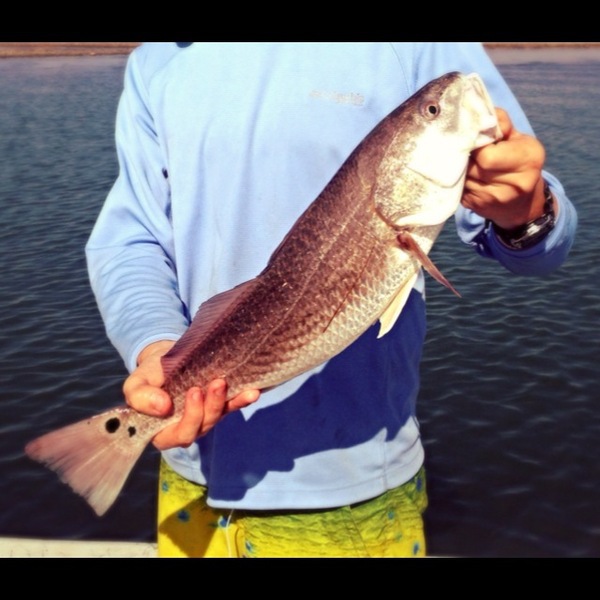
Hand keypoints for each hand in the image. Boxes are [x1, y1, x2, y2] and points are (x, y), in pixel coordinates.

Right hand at [123, 340, 259, 449]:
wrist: (165, 358)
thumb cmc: (149, 376)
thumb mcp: (135, 384)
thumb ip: (140, 398)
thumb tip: (162, 407)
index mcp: (164, 431)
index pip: (180, 435)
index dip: (190, 418)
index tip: (193, 392)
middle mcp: (188, 428)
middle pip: (203, 426)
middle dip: (211, 407)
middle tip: (214, 383)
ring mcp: (206, 417)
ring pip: (219, 416)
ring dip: (227, 401)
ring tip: (225, 382)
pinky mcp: (220, 404)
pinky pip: (233, 405)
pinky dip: (243, 399)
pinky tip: (253, 391)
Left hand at [462, 108, 549, 229]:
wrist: (521, 204)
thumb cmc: (519, 161)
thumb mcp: (519, 138)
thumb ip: (500, 123)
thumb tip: (477, 112)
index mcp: (528, 160)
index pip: (487, 156)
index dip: (477, 146)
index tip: (476, 140)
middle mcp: (514, 184)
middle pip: (471, 167)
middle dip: (466, 156)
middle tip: (466, 149)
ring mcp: (493, 199)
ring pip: (461, 177)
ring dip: (458, 167)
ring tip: (464, 161)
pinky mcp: (475, 207)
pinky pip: (456, 188)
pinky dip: (456, 179)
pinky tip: (461, 175)